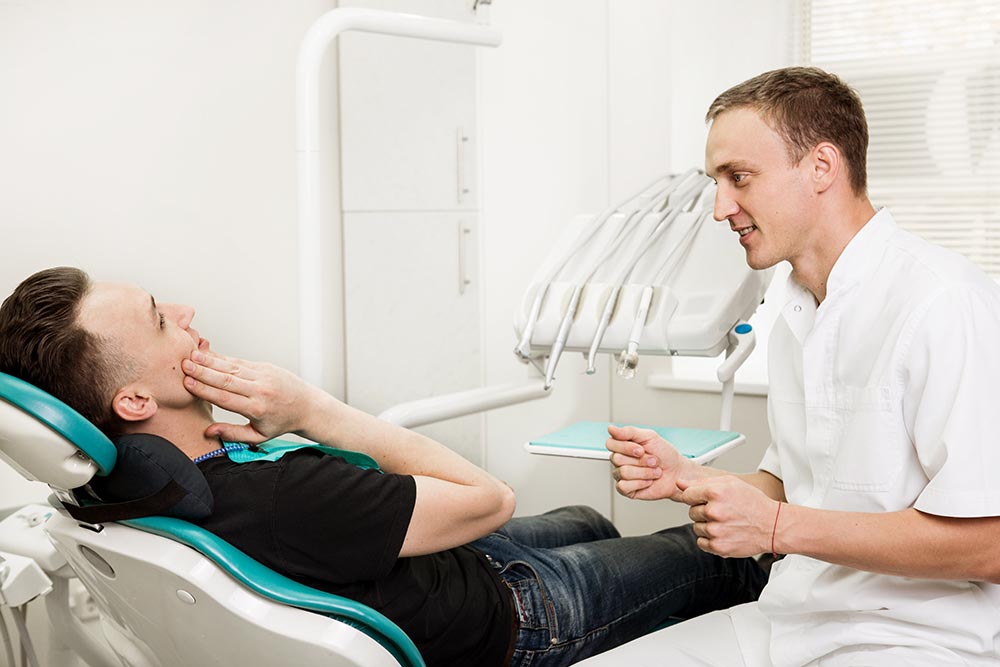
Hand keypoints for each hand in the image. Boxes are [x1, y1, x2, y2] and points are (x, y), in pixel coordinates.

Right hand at [181, 350, 327, 442]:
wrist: (307, 407)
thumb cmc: (281, 423)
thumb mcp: (258, 436)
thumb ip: (233, 433)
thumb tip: (208, 432)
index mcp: (257, 409)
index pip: (226, 398)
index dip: (205, 390)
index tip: (187, 383)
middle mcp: (260, 390)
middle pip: (226, 379)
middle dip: (203, 372)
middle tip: (184, 365)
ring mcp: (264, 376)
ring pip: (232, 367)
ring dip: (210, 361)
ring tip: (192, 356)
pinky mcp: (266, 367)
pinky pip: (241, 362)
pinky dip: (223, 358)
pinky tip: (208, 355)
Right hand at [606, 425, 689, 500]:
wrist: (677, 472)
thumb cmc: (665, 454)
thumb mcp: (649, 436)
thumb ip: (629, 432)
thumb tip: (611, 429)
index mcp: (623, 446)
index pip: (610, 444)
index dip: (626, 447)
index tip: (641, 448)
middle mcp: (620, 460)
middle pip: (617, 459)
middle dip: (641, 460)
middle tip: (653, 460)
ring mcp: (622, 475)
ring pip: (623, 472)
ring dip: (644, 472)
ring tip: (654, 471)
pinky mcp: (626, 490)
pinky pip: (624, 486)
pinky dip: (640, 483)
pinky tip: (648, 481)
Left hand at [677, 475, 778, 557]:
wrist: (773, 526)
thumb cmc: (752, 503)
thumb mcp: (729, 483)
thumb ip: (701, 482)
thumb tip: (679, 483)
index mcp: (715, 492)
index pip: (687, 494)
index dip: (696, 497)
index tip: (706, 500)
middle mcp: (714, 511)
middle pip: (691, 511)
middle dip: (703, 511)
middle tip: (722, 511)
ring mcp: (716, 530)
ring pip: (696, 527)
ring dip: (707, 525)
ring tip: (725, 522)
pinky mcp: (719, 547)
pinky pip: (701, 542)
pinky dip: (709, 539)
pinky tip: (724, 533)